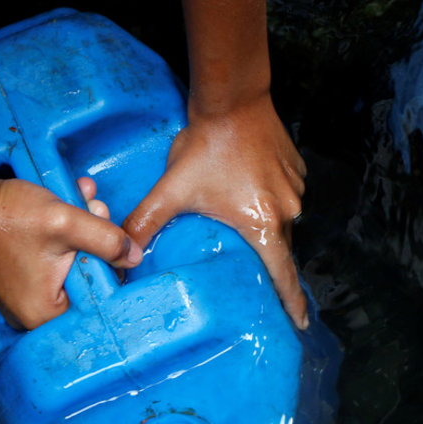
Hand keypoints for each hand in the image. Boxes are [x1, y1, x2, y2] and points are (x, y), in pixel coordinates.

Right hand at [0, 176, 142, 329]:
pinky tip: (70, 202)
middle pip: (87, 278)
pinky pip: (54, 257)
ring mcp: (25, 294)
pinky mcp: (20, 276)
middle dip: (98, 240)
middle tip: (95, 209)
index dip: (112, 265)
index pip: (100, 299)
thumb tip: (136, 256)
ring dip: (84, 229)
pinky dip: (64, 232)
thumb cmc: (6, 217)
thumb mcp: (67, 224)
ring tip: (82, 198)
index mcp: (46, 314)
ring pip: (72, 262)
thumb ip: (108, 241)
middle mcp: (34, 313)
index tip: (111, 237)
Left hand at [122, 94, 308, 328]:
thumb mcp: (172, 189)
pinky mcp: (296, 171)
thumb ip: (147, 222)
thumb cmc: (207, 145)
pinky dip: (270, 198)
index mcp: (264, 224)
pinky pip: (285, 195)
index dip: (291, 303)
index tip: (299, 324)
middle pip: (280, 247)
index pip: (283, 275)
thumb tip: (123, 252)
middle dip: (266, 260)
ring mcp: (295, 189)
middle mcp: (288, 211)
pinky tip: (248, 189)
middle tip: (250, 270)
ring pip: (282, 220)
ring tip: (241, 217)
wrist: (234, 99)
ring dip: (265, 223)